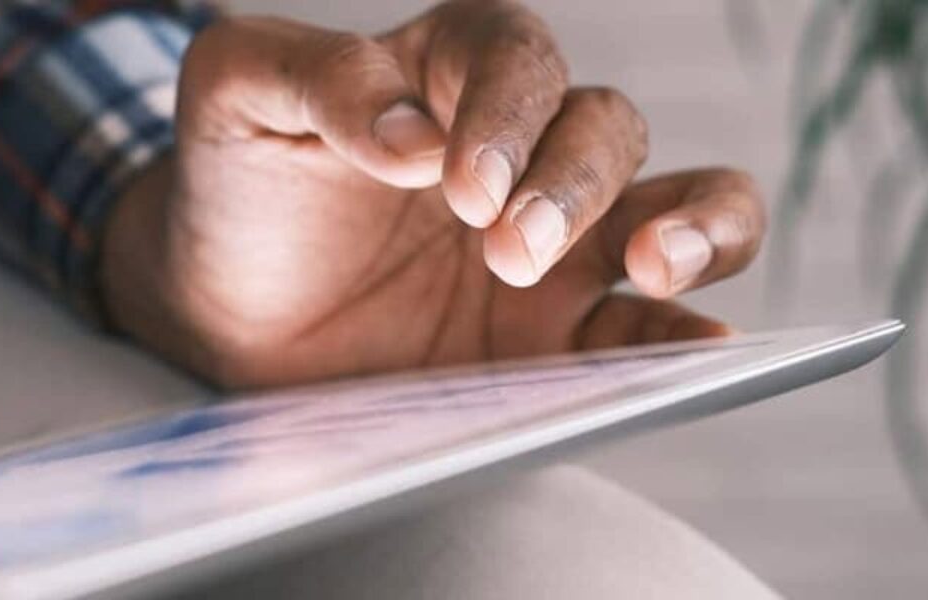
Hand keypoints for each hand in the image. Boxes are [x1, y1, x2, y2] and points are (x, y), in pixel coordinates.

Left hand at [102, 0, 764, 387]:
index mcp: (450, 72)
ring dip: (694, 224)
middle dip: (570, 184)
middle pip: (605, 129)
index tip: (457, 183)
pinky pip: (651, 323)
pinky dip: (688, 328)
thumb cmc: (239, 183)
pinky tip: (703, 342)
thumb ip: (315, 79)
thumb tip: (410, 133)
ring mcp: (558, 242)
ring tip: (657, 265)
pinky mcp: (561, 332)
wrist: (223, 305)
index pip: (517, 59)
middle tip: (506, 250)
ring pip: (680, 202)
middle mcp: (523, 148)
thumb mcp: (237, 99)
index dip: (506, 112)